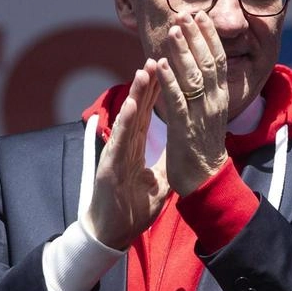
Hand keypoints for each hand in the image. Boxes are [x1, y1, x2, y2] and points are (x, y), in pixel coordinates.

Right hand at [83, 63, 168, 249]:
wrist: (114, 233)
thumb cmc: (132, 208)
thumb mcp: (159, 184)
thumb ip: (166, 165)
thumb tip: (181, 153)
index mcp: (136, 149)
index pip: (149, 115)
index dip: (157, 94)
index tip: (166, 71)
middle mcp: (125, 146)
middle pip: (139, 110)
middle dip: (148, 84)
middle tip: (157, 56)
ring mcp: (116, 154)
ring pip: (129, 119)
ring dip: (136, 95)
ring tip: (144, 70)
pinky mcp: (110, 167)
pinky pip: (120, 141)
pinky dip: (126, 123)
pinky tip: (133, 105)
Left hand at [156, 11, 230, 194]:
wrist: (205, 179)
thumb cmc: (202, 146)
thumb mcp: (208, 113)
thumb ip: (205, 90)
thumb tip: (199, 68)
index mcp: (220, 97)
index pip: (219, 60)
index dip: (209, 37)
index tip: (200, 15)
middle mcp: (214, 102)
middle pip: (208, 63)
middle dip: (197, 37)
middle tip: (185, 14)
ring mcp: (201, 115)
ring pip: (194, 78)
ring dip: (183, 52)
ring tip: (173, 30)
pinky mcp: (185, 129)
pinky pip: (177, 101)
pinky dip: (169, 81)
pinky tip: (160, 63)